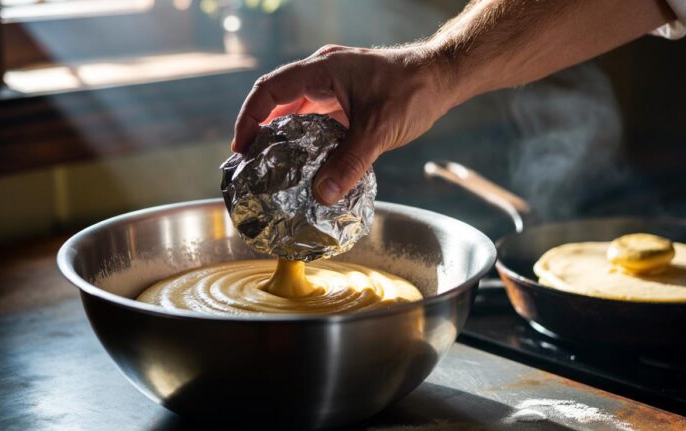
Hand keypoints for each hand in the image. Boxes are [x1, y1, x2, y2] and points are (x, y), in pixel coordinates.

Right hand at [232, 45, 452, 204]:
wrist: (443, 76)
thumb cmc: (414, 91)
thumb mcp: (379, 130)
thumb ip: (350, 163)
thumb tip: (322, 195)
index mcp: (322, 69)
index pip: (269, 90)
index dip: (249, 118)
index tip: (241, 148)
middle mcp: (323, 72)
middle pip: (278, 99)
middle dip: (261, 129)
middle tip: (252, 162)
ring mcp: (335, 83)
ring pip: (298, 108)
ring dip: (284, 133)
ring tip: (274, 164)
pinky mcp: (347, 96)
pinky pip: (317, 115)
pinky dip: (307, 135)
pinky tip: (308, 159)